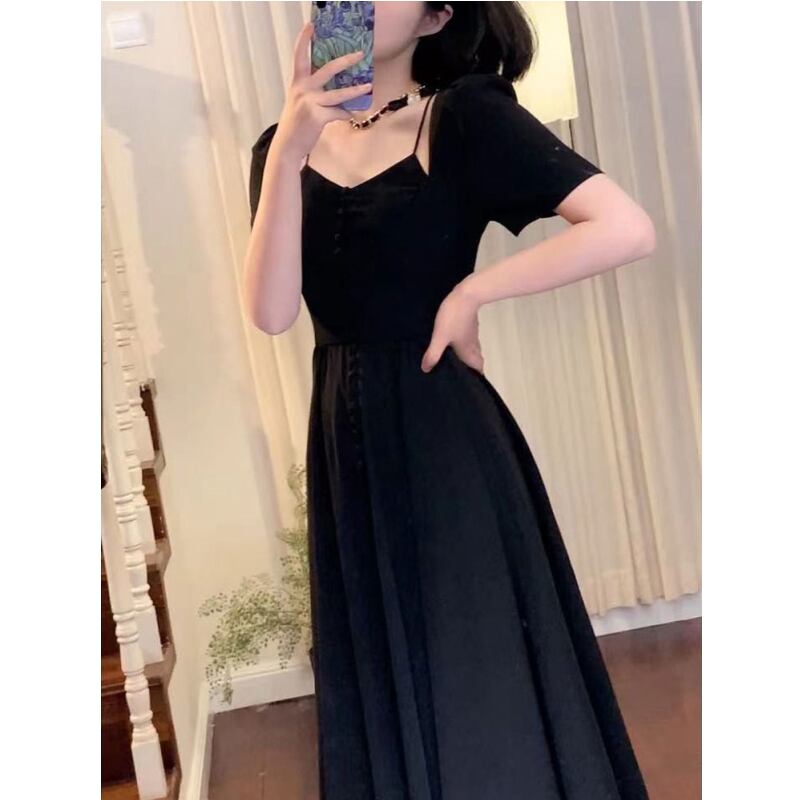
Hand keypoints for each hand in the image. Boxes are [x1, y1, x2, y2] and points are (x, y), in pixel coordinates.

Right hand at [271, 22, 372, 164]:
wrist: (287, 146)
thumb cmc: (296, 125)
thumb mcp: (299, 102)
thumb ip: (312, 91)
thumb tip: (336, 87)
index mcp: (297, 83)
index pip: (299, 56)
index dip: (304, 40)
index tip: (311, 26)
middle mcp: (303, 89)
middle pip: (328, 69)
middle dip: (346, 60)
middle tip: (360, 54)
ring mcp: (311, 102)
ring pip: (339, 94)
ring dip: (355, 90)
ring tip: (367, 86)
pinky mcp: (318, 116)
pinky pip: (339, 113)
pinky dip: (346, 114)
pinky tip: (350, 116)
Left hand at [421, 281, 483, 373]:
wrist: (467, 294)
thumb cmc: (454, 317)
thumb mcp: (440, 337)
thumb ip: (433, 354)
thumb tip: (426, 370)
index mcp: (468, 351)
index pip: (478, 369)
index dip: (476, 377)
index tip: (468, 384)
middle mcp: (473, 345)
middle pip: (476, 361)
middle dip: (471, 368)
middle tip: (459, 374)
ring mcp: (472, 334)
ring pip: (473, 350)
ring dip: (466, 357)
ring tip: (454, 361)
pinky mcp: (469, 324)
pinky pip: (468, 340)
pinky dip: (463, 345)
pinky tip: (452, 343)